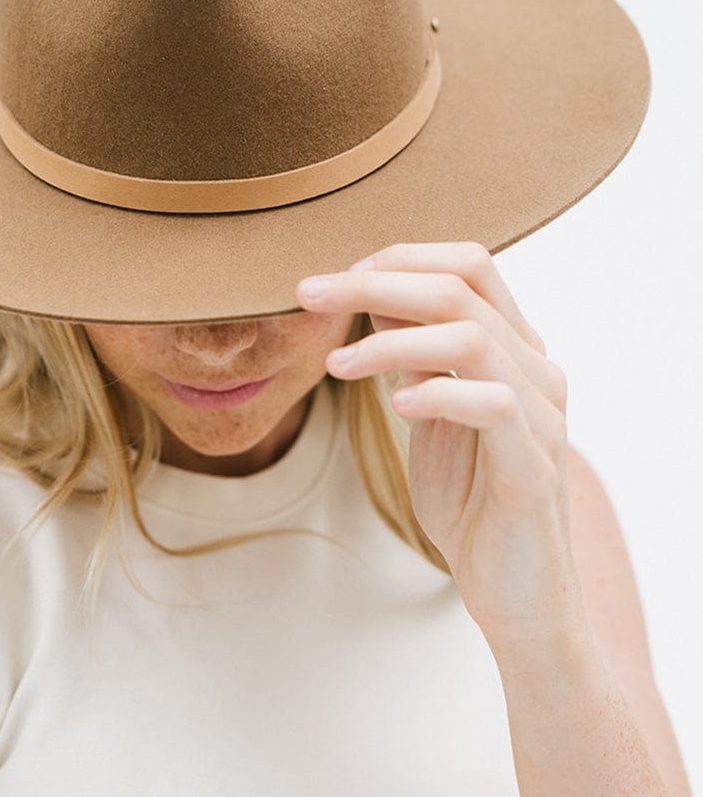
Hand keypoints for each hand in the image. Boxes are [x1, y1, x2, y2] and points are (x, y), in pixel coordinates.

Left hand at [296, 241, 587, 651]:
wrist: (515, 592)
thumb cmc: (470, 497)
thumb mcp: (429, 408)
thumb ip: (413, 351)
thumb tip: (370, 290)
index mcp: (516, 348)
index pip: (470, 263)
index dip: (401, 258)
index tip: (336, 277)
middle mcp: (537, 370)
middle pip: (461, 288)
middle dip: (374, 282)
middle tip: (307, 294)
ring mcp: (542, 416)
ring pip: (471, 338)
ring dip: (390, 340)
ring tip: (336, 364)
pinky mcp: (533, 467)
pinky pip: (492, 405)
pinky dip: (435, 393)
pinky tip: (395, 407)